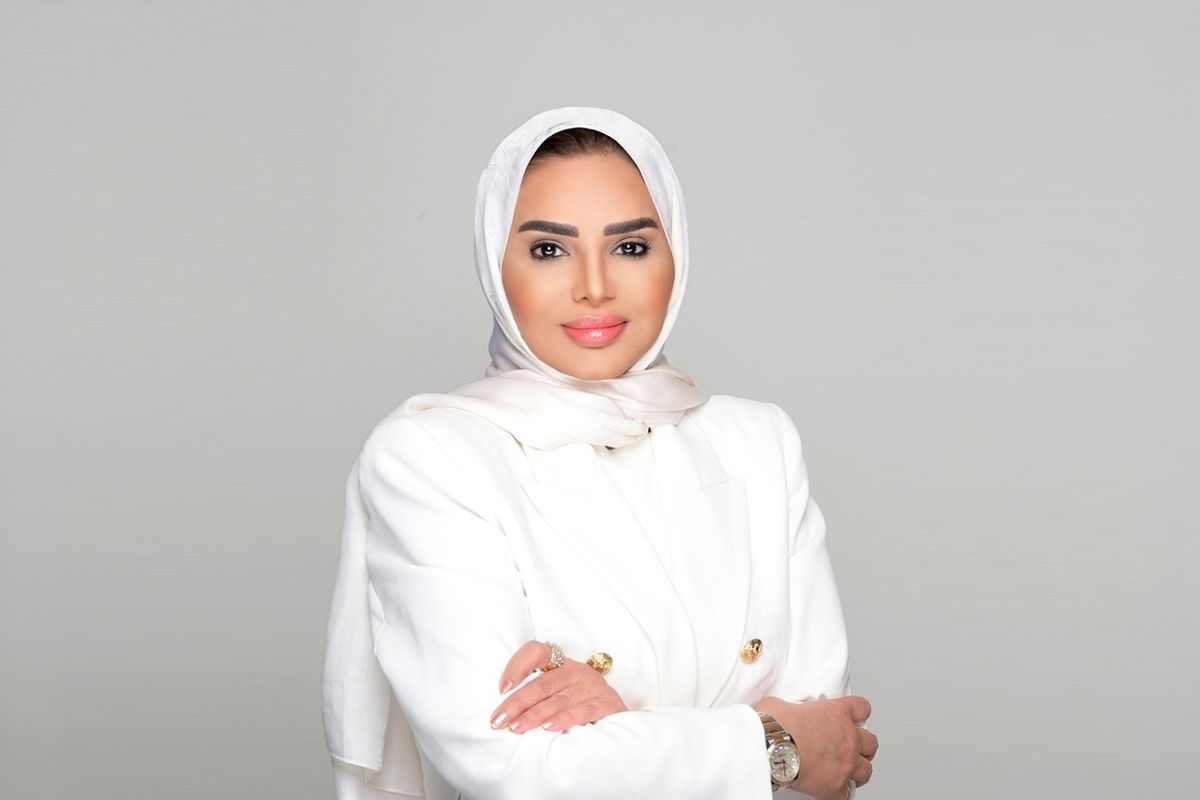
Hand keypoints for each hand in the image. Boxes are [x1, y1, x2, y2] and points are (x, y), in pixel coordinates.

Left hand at [490, 640, 627, 732]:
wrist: (618, 715)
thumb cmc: (579, 703)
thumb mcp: (558, 691)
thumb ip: (535, 694)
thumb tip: (502, 710)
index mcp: (561, 663)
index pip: (536, 651)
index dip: (517, 666)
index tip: (501, 688)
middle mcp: (576, 671)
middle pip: (543, 683)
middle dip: (517, 703)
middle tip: (498, 720)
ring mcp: (592, 686)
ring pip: (559, 699)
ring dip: (535, 715)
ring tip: (516, 727)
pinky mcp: (607, 703)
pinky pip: (583, 710)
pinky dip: (565, 719)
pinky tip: (549, 728)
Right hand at [754, 694, 876, 798]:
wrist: (771, 745)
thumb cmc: (776, 724)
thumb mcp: (781, 703)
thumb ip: (790, 706)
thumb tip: (780, 710)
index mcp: (837, 713)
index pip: (862, 708)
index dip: (858, 712)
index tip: (854, 717)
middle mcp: (848, 737)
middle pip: (871, 742)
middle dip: (863, 745)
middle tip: (851, 746)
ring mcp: (845, 763)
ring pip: (866, 769)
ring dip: (858, 769)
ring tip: (848, 771)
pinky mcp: (836, 786)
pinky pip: (847, 795)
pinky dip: (841, 793)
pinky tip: (833, 790)